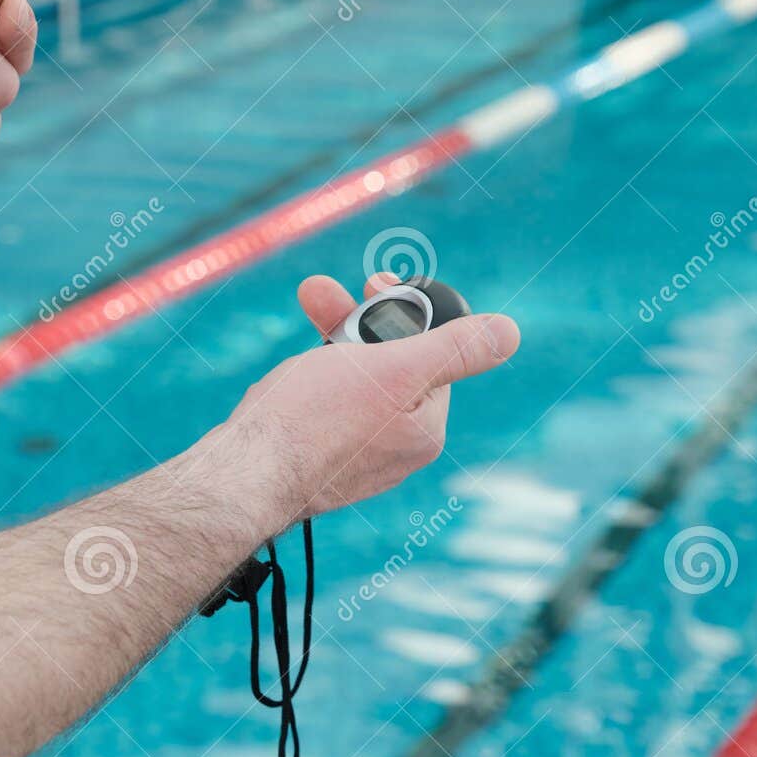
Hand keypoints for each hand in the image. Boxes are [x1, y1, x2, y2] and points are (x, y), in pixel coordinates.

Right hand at [227, 274, 519, 520]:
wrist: (245, 473)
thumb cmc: (314, 418)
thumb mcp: (394, 369)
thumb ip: (455, 349)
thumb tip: (510, 333)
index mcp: (424, 428)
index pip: (431, 353)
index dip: (402, 312)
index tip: (374, 283)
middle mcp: (396, 449)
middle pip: (388, 366)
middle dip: (356, 323)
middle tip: (320, 293)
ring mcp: (354, 459)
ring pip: (351, 385)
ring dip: (328, 345)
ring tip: (303, 313)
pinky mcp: (316, 462)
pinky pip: (322, 410)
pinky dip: (307, 383)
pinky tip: (286, 378)